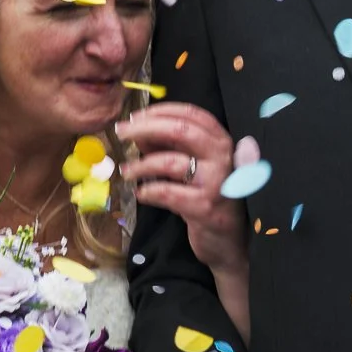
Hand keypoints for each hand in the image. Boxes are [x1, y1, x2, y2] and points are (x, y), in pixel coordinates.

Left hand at [117, 104, 246, 275]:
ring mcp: (216, 182)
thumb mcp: (193, 166)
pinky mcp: (205, 207)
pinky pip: (167, 192)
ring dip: (140, 165)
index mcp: (221, 141)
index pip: (191, 113)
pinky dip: (148, 192)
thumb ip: (170, 147)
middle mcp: (223, 157)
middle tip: (121, 132)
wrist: (230, 241)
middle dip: (145, 127)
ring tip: (126, 172)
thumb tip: (139, 131)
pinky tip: (142, 194)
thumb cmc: (209, 197)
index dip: (160, 111)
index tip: (135, 116)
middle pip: (180, 130)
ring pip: (170, 162)